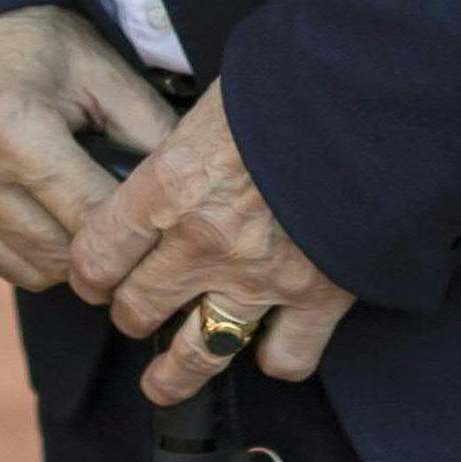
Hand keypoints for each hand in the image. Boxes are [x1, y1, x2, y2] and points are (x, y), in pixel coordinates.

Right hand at [0, 5, 181, 290]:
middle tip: (118, 214)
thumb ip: (150, 129)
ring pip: (29, 272)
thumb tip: (194, 188)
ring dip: (62, 253)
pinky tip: (29, 204)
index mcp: (14, 133)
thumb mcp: (98, 68)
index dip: (133, 229)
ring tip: (73, 205)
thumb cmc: (27, 43)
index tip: (156, 222)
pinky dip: (21, 247)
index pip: (93, 220)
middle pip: (63, 259)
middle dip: (100, 244)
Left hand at [68, 80, 355, 404]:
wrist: (370, 96)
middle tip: (134, 309)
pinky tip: (272, 343)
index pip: (98, 253)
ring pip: (197, 353)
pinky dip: (278, 356)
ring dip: (175, 373)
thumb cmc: (291, 80)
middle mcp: (204, 241)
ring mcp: (260, 277)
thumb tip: (178, 154)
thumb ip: (187, 143)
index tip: (94, 275)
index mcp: (171, 184)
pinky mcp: (318, 296)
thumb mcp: (215, 99)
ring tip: (165, 381)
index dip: (90, 270)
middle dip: (130, 312)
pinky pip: (286, 358)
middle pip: (137, 308)